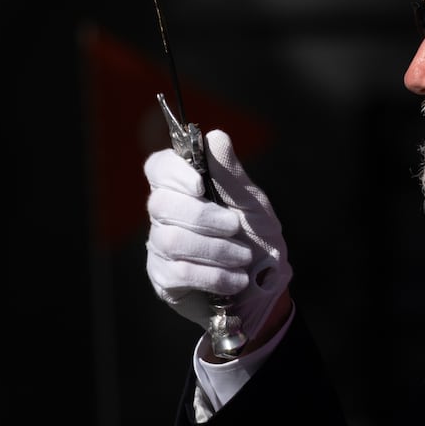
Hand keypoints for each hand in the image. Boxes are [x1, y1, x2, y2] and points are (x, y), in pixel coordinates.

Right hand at [144, 131, 291, 346]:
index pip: (158, 168)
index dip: (173, 173)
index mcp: (184, 188)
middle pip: (161, 204)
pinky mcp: (164, 279)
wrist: (266, 288)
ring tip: (243, 258)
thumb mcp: (252, 204)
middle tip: (235, 227)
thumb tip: (215, 137)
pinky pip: (178, 272)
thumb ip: (231, 174)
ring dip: (215, 249)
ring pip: (171, 240)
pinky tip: (235, 280)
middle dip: (204, 216)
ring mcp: (160, 247)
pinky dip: (214, 275)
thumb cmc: (258, 238)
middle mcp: (164, 215)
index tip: (199, 184)